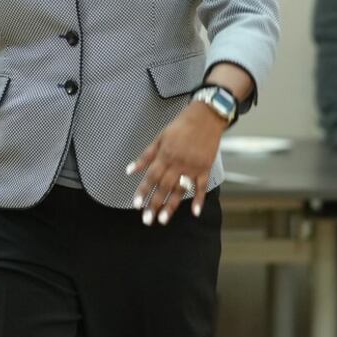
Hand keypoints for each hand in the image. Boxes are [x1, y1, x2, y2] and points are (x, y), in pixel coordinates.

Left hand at [129, 103, 226, 224]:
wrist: (206, 117)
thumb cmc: (181, 126)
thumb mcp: (160, 137)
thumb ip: (146, 156)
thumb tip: (130, 170)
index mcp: (165, 155)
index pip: (151, 176)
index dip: (143, 191)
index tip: (137, 204)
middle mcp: (178, 163)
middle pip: (164, 186)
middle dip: (154, 204)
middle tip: (147, 220)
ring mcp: (193, 167)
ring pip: (180, 190)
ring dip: (171, 205)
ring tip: (163, 219)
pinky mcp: (205, 168)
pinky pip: (201, 186)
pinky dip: (199, 199)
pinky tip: (194, 212)